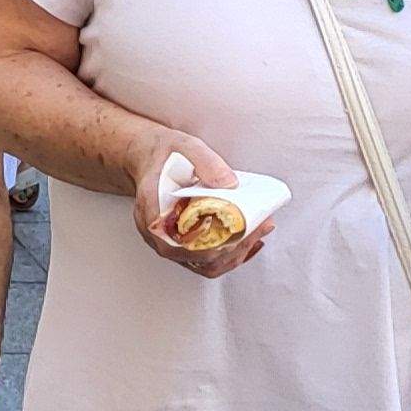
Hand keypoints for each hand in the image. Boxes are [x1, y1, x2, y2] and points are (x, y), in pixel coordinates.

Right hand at [121, 129, 271, 278]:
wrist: (148, 158)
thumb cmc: (164, 155)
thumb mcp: (185, 146)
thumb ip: (207, 162)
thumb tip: (230, 184)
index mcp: (153, 210)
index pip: (186, 240)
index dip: (219, 239)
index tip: (244, 227)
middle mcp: (158, 234)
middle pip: (201, 255)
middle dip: (237, 244)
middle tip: (262, 225)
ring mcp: (168, 243)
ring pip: (206, 264)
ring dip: (237, 252)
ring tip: (259, 233)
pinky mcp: (180, 246)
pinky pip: (207, 261)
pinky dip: (230, 255)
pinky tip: (249, 241)